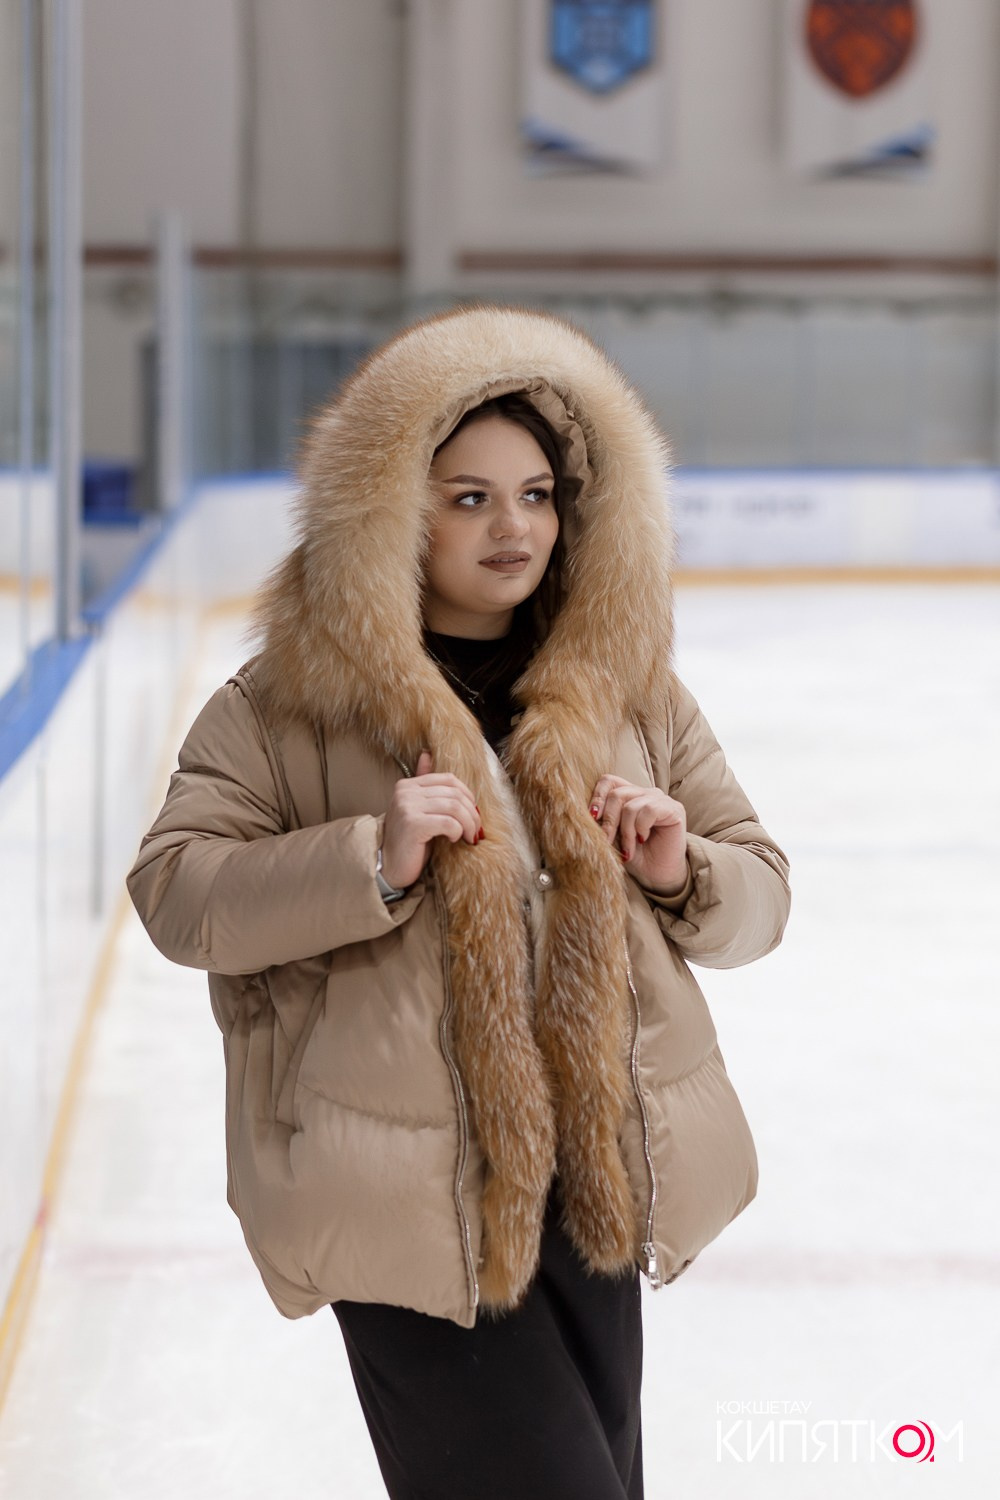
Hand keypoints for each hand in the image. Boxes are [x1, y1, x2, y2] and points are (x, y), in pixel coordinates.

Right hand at [380, 750, 483, 888]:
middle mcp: (406, 792)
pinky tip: (453, 839)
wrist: (388, 866)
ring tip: (469, 836)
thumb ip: (424, 786)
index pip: (448, 779)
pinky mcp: (413, 824)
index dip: (467, 795)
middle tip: (476, 830)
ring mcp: (408, 807)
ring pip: (455, 807)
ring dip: (468, 824)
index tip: (472, 813)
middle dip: (472, 813)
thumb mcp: (417, 809)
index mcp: (408, 785)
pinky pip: (448, 823)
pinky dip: (457, 832)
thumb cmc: (408, 840)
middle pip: (455, 793)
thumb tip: (427, 754)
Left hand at [589, 775, 688, 894]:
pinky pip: (649, 810)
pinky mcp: (673, 809)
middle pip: (617, 794)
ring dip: (626, 832)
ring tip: (628, 850)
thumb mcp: (613, 837)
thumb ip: (603, 822)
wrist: (658, 876)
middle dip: (608, 821)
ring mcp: (660, 799)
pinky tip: (643, 839)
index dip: (597, 796)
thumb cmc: (636, 856)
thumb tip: (586, 814)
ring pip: (630, 806)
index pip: (609, 781)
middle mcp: (645, 793)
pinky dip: (641, 828)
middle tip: (607, 842)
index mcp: (629, 796)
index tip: (592, 819)